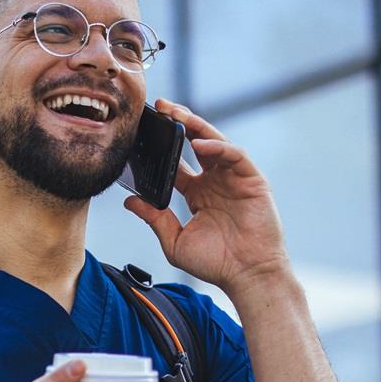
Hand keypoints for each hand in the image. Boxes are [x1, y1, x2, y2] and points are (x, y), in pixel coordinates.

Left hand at [123, 98, 290, 295]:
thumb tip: (128, 200)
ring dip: (196, 126)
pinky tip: (199, 143)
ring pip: (214, 143)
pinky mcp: (252, 180)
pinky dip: (217, 147)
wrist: (246, 275)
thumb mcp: (174, 240)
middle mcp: (215, 181)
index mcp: (196, 193)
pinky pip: (234, 156)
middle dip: (178, 123)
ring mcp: (234, 179)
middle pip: (195, 144)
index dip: (160, 147)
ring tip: (176, 113)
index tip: (139, 133)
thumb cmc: (214, 262)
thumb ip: (153, 218)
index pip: (176, 163)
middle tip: (159, 106)